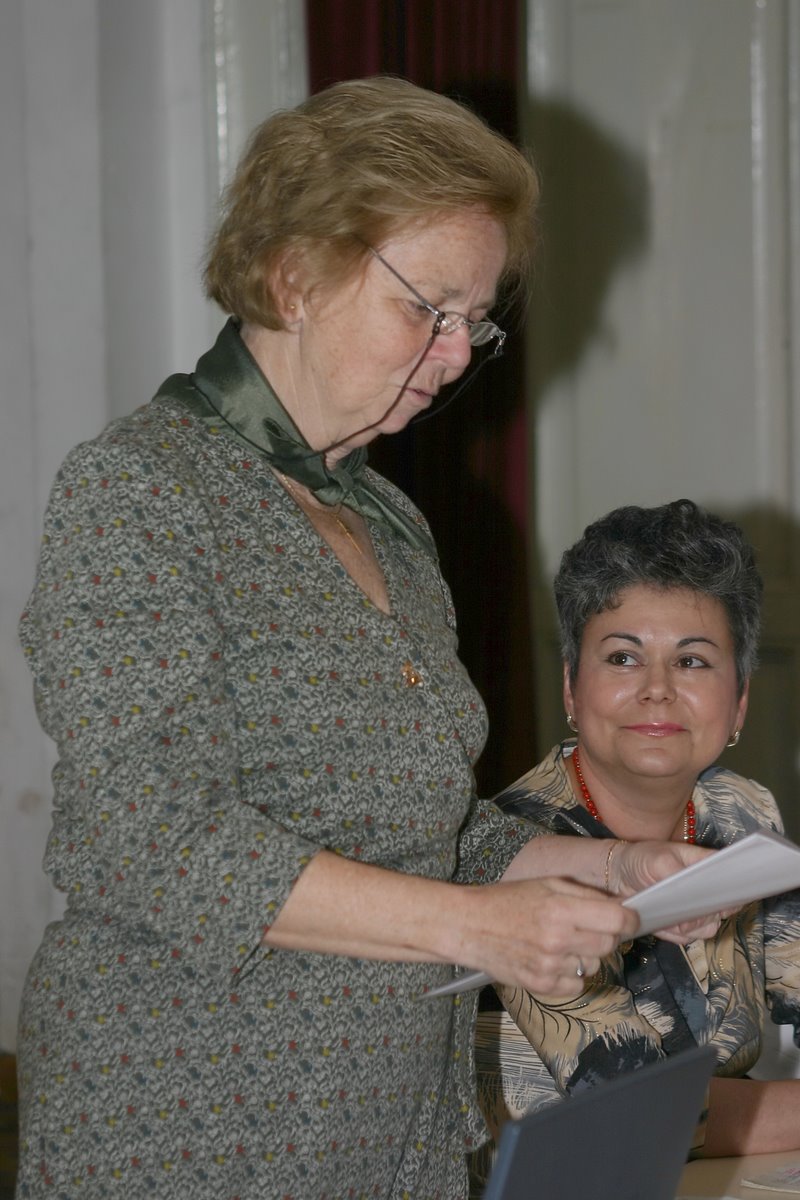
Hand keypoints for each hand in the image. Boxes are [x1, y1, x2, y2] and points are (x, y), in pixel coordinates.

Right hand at [455, 875, 638, 997]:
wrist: (468, 925)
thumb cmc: (507, 900)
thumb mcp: (547, 884)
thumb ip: (584, 895)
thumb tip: (620, 907)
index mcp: (560, 908)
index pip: (616, 920)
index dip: (629, 919)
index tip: (630, 919)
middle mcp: (558, 939)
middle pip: (609, 945)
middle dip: (606, 935)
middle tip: (588, 927)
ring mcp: (549, 966)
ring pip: (594, 966)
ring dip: (586, 956)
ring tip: (562, 943)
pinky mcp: (541, 986)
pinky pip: (576, 986)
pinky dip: (571, 975)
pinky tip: (553, 960)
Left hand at [609, 841, 734, 943]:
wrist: (618, 874)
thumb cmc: (641, 858)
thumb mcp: (659, 860)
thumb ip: (679, 880)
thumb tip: (693, 908)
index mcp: (707, 866)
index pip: (734, 880)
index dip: (734, 892)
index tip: (720, 901)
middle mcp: (706, 889)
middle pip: (724, 910)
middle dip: (705, 915)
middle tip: (682, 910)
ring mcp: (695, 908)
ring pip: (707, 928)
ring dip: (688, 926)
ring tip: (666, 912)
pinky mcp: (680, 924)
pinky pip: (686, 937)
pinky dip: (673, 933)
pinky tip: (659, 920)